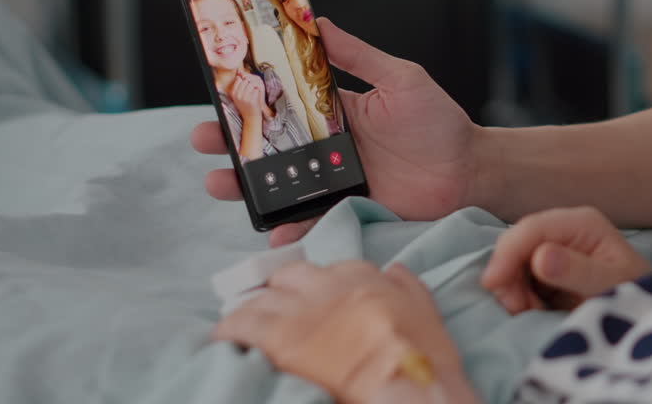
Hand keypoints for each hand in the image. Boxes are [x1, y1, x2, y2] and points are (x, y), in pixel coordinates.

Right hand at [196, 18, 484, 245]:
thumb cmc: (439, 123)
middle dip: (232, 145)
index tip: (216, 94)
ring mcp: (336, 181)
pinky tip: (272, 228)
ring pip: (281, 185)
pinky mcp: (350, 209)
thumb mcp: (399, 78)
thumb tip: (317, 20)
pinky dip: (291, 226)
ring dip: (247, 187)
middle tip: (202, 141)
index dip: (249, 100)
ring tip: (219, 184)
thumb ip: (358, 55)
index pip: (283, 103)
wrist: (470, 170)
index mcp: (335, 112)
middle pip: (270, 146)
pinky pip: (313, 219)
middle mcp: (329, 147)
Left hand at [213, 261, 474, 403]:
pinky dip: (230, 330)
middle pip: (287, 277)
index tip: (313, 300)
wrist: (404, 383)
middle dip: (279, 293)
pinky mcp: (277, 338)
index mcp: (362, 276)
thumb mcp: (425, 311)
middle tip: (276, 314)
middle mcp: (326, 285)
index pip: (327, 268)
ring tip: (245, 329)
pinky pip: (238, 324)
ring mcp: (299, 310)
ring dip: (253, 312)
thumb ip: (407, 286)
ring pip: (259, 298)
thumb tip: (395, 270)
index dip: (315, 286)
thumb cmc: (422, 355)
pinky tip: (226, 340)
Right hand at [229, 71, 267, 123]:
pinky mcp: (251, 100)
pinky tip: (256, 96)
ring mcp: (244, 98)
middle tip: (252, 89)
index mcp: (234, 93)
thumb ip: (239, 85)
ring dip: (254, 87)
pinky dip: (258, 91)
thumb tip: (239, 73)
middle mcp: (238, 95)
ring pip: (251, 84)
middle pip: (245, 81)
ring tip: (254, 92)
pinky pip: (256, 89)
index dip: (245, 81)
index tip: (247, 85)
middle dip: (250, 83)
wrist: (251, 117)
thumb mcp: (239, 95)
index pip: (239, 80)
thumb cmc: (245, 105)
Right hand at [481, 206, 651, 313]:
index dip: (507, 253)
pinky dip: (519, 296)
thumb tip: (540, 256)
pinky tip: (535, 311)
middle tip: (520, 310)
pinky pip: (518, 278)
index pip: (531, 228)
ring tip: (533, 313)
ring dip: (513, 289)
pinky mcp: (547, 268)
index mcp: (582, 223)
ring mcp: (555, 247)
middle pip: (516, 243)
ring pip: (513, 262)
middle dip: (508, 276)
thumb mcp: (612, 285)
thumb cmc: (636, 296)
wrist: (646, 315)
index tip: (493, 284)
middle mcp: (565, 229)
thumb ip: (578, 271)